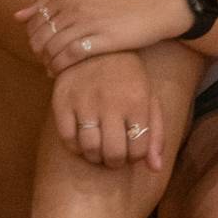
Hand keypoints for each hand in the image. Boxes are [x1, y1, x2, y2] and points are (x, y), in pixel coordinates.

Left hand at [20, 0, 194, 74]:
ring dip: (47, 60)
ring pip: (52, 45)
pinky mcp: (104, 39)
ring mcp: (88, 22)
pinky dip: (59, 65)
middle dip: (37, 49)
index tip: (37, 43)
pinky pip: (70, 55)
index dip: (32, 34)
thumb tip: (18, 15)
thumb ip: (54, 1)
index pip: (36, 17)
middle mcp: (74, 5)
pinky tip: (59, 72)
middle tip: (42, 60)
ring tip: (50, 69)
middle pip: (40, 33)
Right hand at [49, 52, 169, 169]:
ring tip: (97, 151)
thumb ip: (155, 134)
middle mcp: (110, 104)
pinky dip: (74, 147)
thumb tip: (155, 169)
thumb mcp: (149, 100)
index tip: (131, 151)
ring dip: (94, 157)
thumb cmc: (128, 78)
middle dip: (115, 161)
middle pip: (113, 152)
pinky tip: (81, 142)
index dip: (135, 157)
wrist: (96, 48)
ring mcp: (84, 102)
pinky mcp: (62, 100)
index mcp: (137, 103)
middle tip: (113, 156)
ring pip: (89, 147)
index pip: (138, 149)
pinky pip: (66, 136)